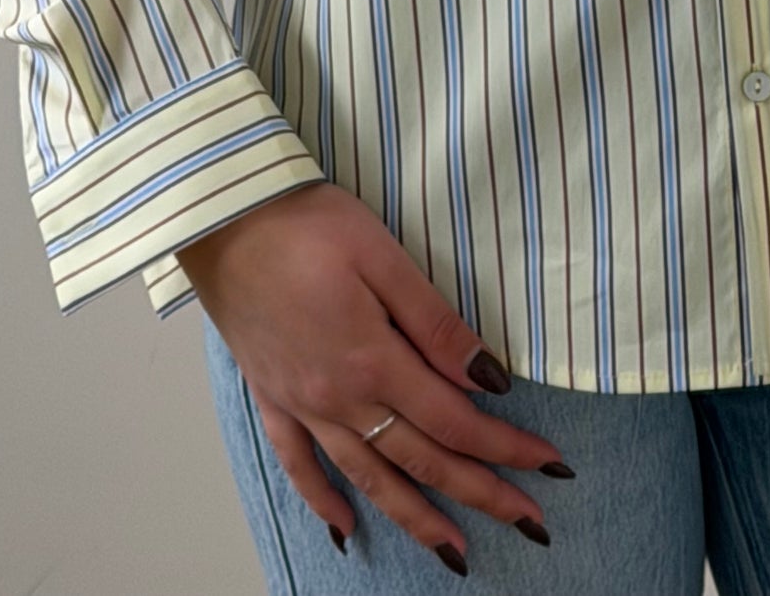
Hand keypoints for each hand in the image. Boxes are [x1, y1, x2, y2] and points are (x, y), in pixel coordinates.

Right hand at [178, 182, 572, 568]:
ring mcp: (301, 403)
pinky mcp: (270, 395)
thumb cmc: (304, 222)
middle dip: (480, 493)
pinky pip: (298, 464)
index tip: (549, 464)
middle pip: (421, 461)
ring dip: (415, 517)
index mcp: (372, 361)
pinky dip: (322, 500)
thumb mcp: (382, 254)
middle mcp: (338, 397)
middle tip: (530, 522)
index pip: (455, 420)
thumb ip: (434, 321)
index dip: (505, 447)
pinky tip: (344, 528)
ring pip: (367, 477)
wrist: (221, 219)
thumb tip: (487, 377)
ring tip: (455, 551)